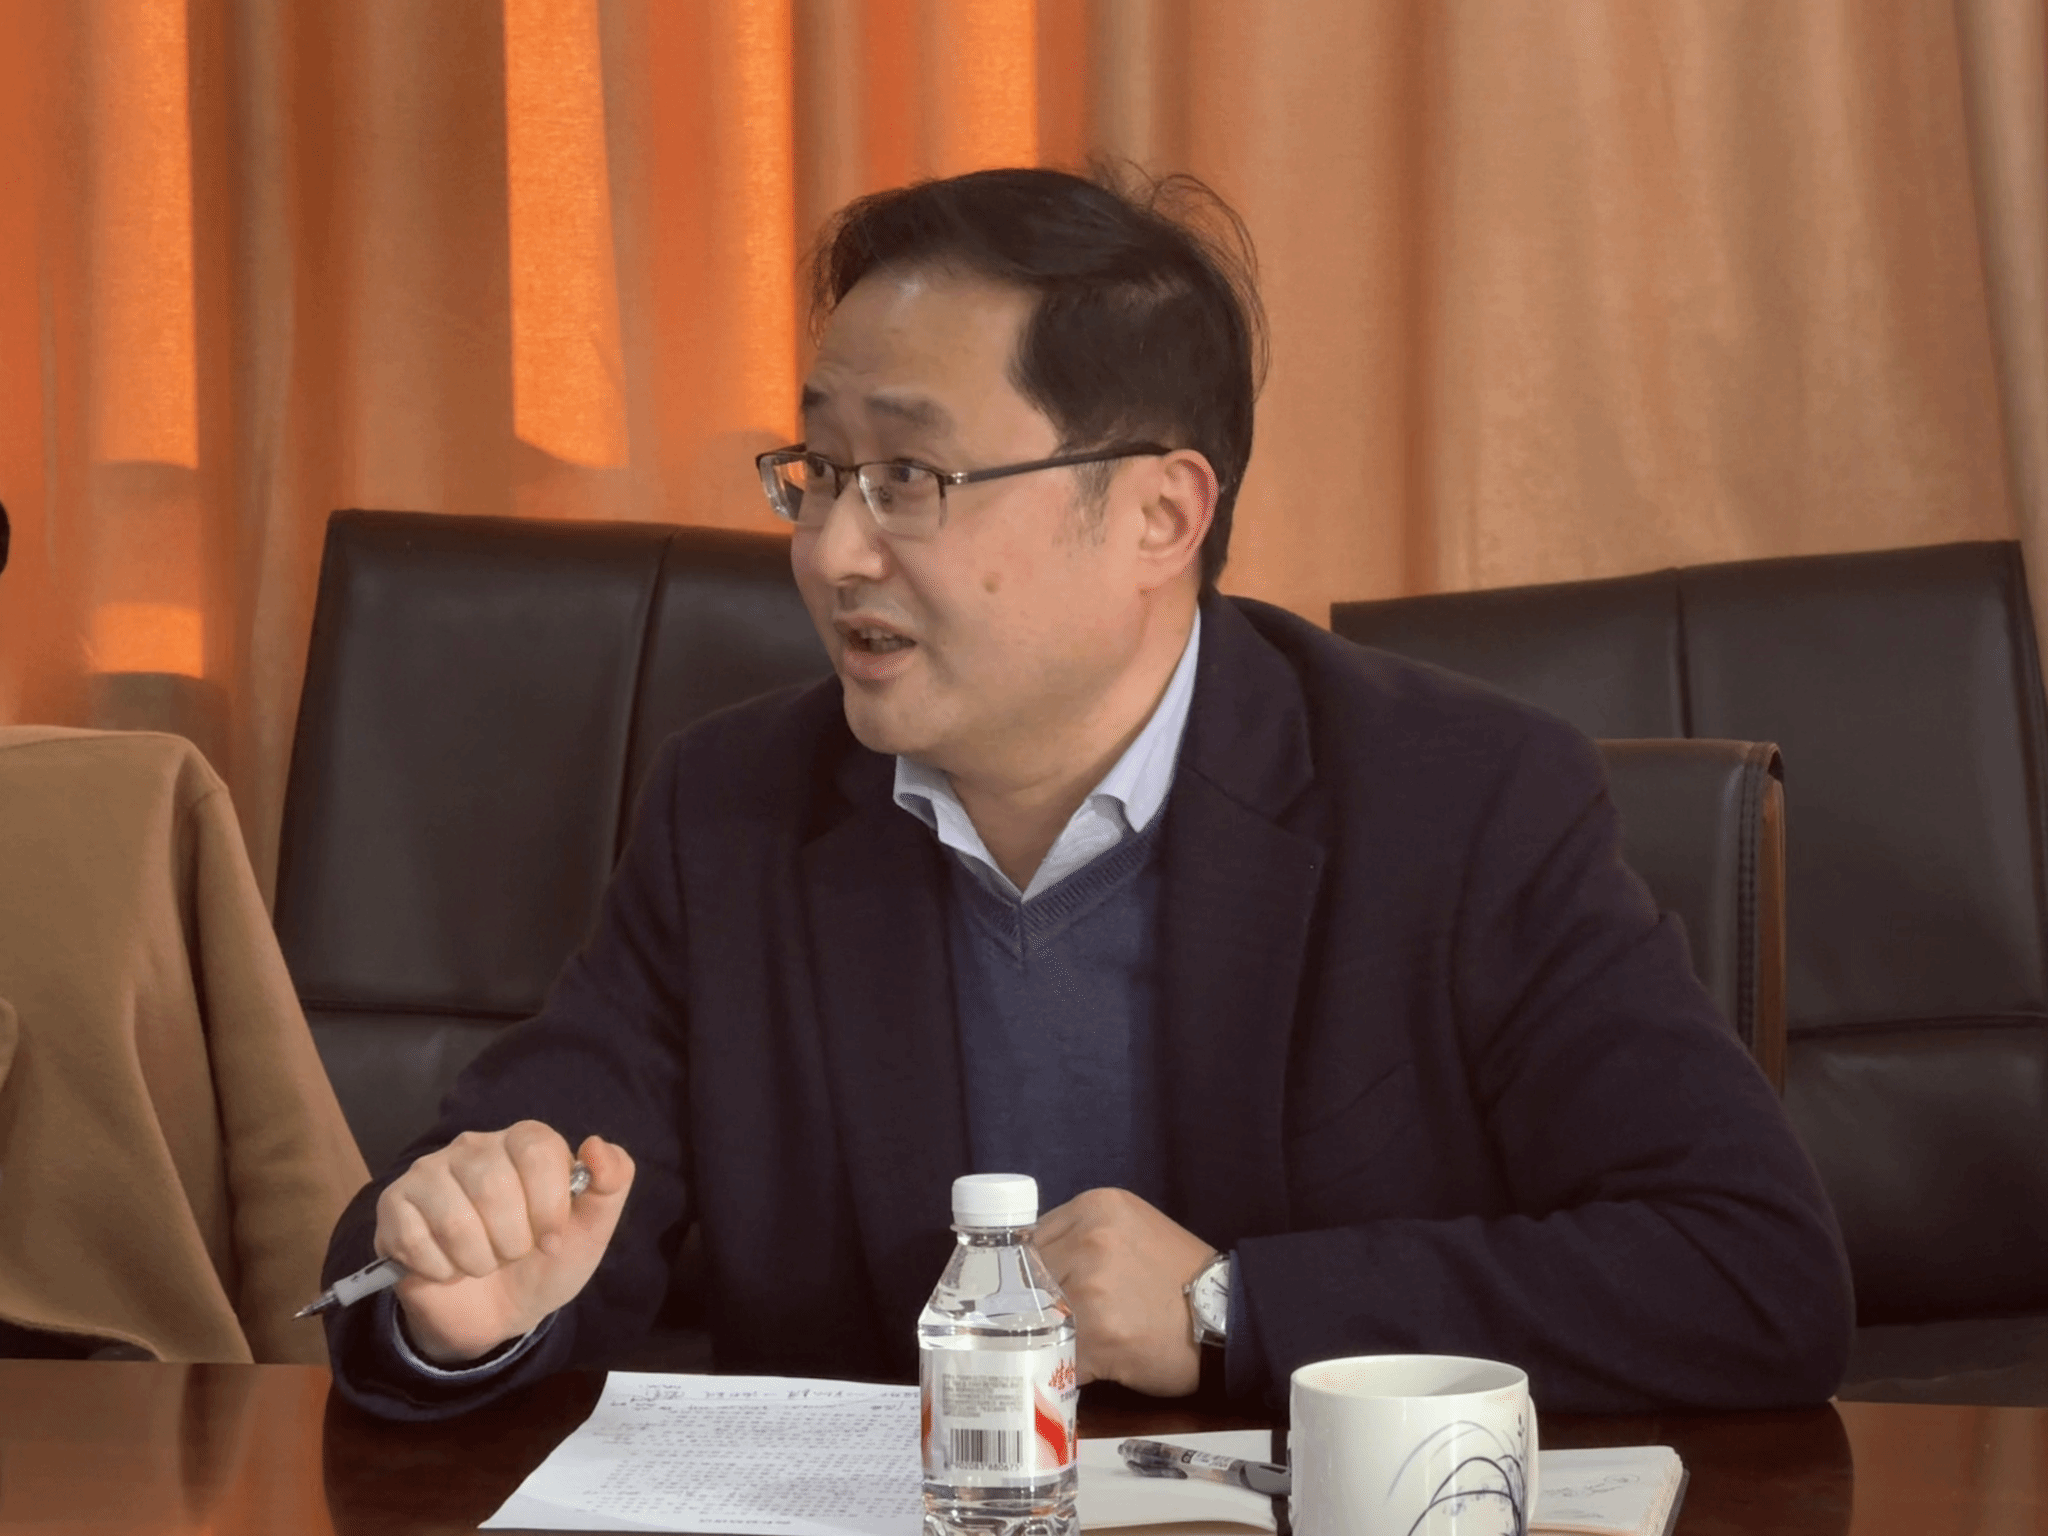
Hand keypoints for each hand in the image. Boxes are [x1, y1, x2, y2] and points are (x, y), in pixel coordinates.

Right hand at [373, 1122, 634, 1363]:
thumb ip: (612, 1183)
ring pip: (455, 1218)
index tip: (551, 1240)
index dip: (548, 1205)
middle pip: (493, 1186)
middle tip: (512, 1255)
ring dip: (477, 1261)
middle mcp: (473, 1145)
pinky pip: (415, 1239)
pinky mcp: (394, 1206)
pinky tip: (447, 1268)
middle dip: (512, 1241)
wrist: (497, 1313)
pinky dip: (440, 1270)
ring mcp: (428, 1172)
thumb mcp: (591, 1230)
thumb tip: (596, 1145)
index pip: (537, 1149)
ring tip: (482, 1263)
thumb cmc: (545, 1262)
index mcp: (524, 1141)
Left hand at [1032, 1187, 1215, 1396]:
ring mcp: (1093, 1287)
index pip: (1029, 1242)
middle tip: (1049, 1326)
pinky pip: (1056, 1354)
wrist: (1228, 1317)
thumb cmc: (1178, 1278)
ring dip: (1045, 1340)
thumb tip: (1028, 1268)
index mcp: (1095, 1207)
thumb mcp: (1128, 1231)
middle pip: (1027, 1279)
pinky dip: (1061, 1367)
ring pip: (1037, 1318)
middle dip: (1032, 1307)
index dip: (1026, 1275)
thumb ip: (1080, 1238)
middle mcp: (1090, 1240)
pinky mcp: (1101, 1334)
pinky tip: (1081, 1367)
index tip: (1029, 1296)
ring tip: (1068, 1347)